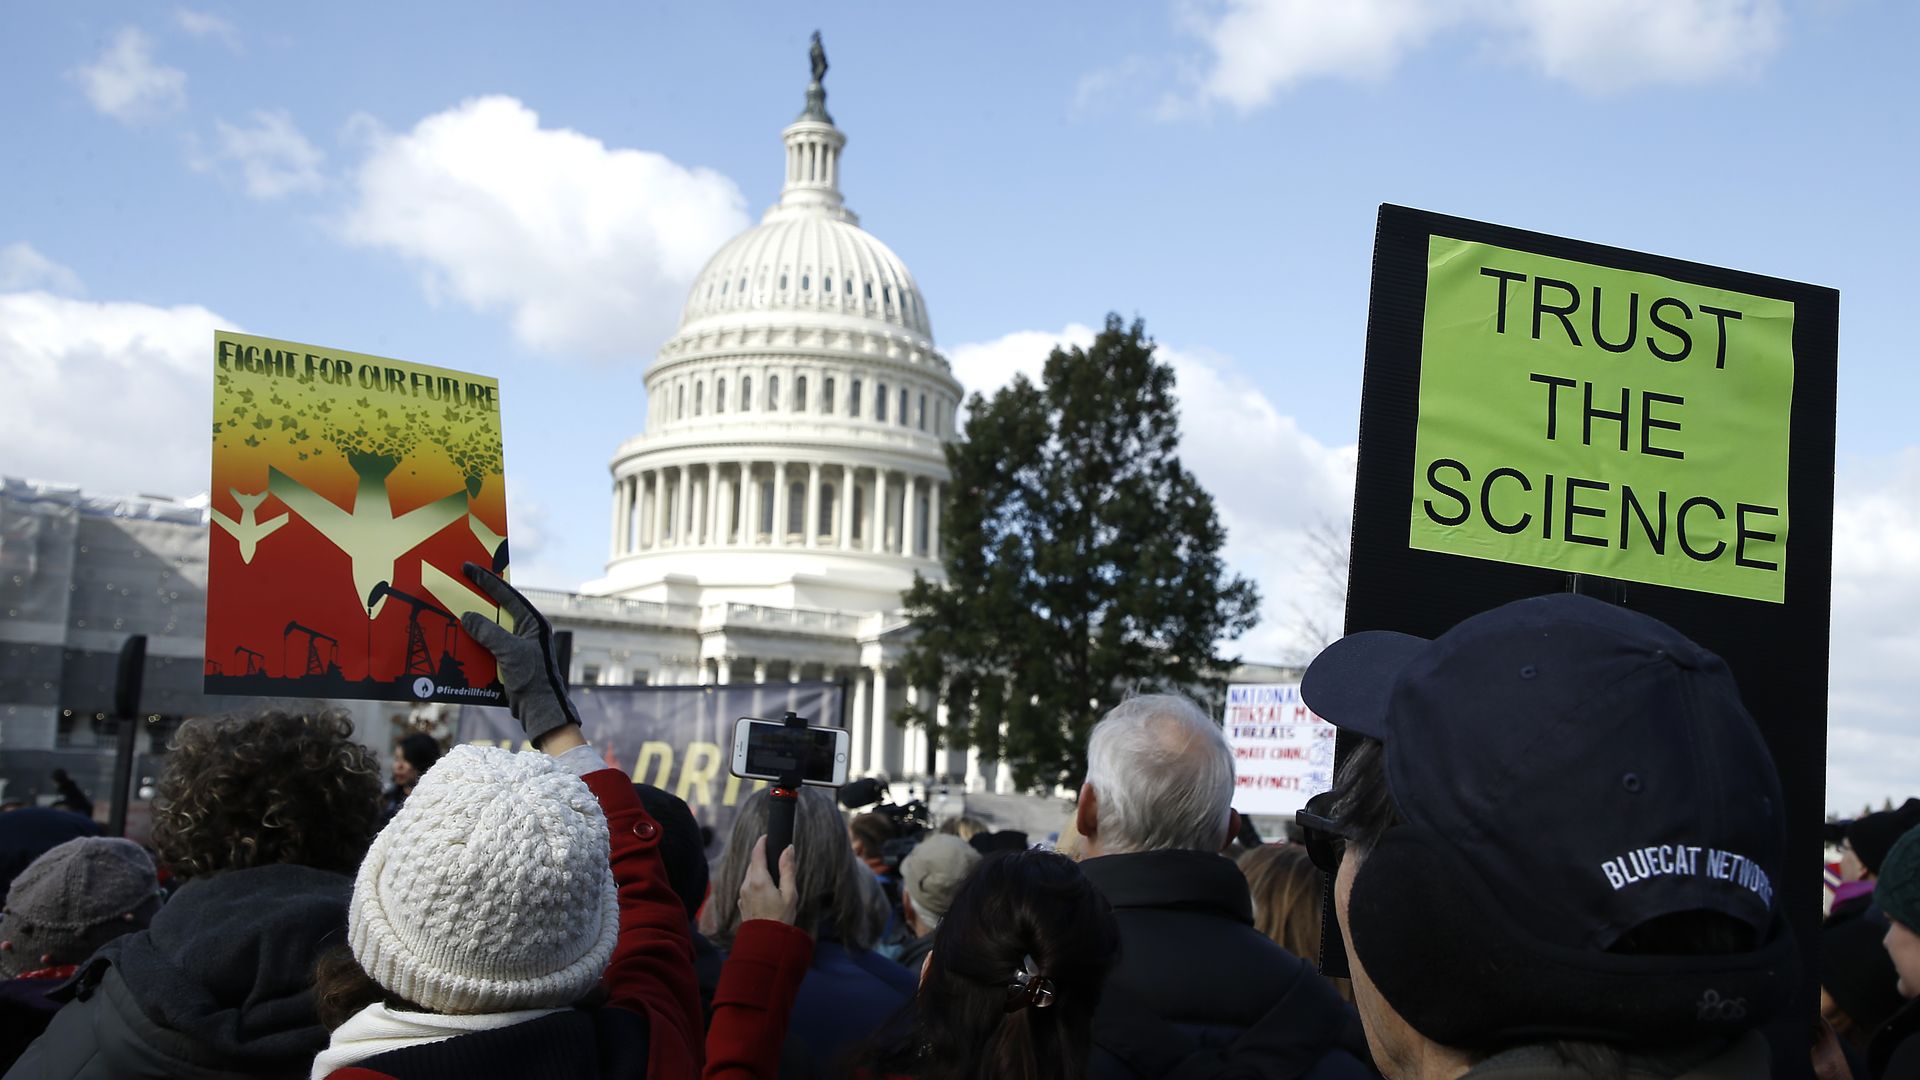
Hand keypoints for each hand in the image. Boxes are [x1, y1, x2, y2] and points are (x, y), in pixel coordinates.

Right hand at [459, 562, 580, 745]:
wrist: (541, 711)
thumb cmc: (534, 680)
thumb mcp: (510, 652)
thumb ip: (489, 632)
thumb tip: (467, 617)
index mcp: (533, 622)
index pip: (507, 595)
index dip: (487, 580)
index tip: (468, 567)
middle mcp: (527, 630)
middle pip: (498, 608)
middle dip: (478, 598)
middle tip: (458, 584)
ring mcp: (518, 645)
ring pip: (491, 627)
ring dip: (473, 622)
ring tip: (453, 610)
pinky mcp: (509, 659)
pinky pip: (488, 644)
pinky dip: (474, 641)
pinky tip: (458, 640)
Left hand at [739, 836, 799, 925]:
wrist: (767, 942)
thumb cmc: (781, 918)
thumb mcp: (790, 893)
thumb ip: (788, 869)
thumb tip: (788, 848)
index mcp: (759, 880)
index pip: (757, 854)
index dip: (761, 842)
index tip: (767, 836)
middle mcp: (747, 885)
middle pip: (753, 864)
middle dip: (762, 857)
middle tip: (775, 858)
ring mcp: (742, 894)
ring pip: (750, 875)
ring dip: (759, 871)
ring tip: (773, 877)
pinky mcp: (742, 903)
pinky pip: (748, 886)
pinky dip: (756, 883)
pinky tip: (766, 891)